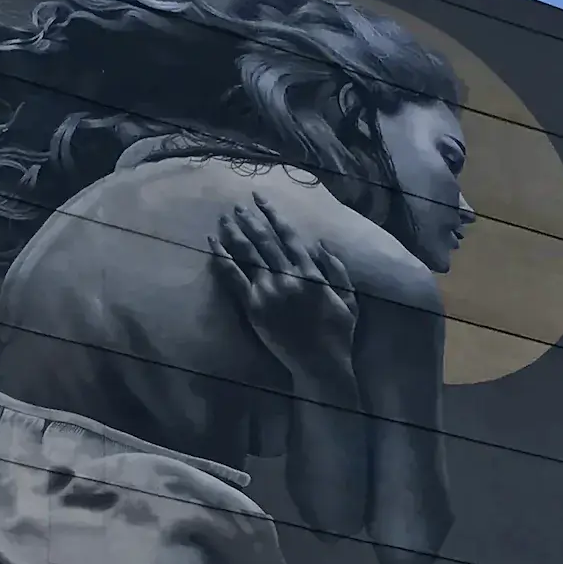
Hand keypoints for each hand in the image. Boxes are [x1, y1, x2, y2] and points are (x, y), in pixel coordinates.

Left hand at [210, 194, 359, 393]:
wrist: (320, 364)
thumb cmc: (338, 333)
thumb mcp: (349, 298)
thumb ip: (337, 268)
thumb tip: (320, 244)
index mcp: (311, 272)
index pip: (288, 235)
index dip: (272, 214)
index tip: (260, 199)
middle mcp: (288, 276)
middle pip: (264, 240)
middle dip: (249, 220)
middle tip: (237, 206)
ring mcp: (268, 291)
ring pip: (247, 254)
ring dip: (234, 233)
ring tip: (223, 218)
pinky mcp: (253, 308)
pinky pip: (233, 278)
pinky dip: (222, 258)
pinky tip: (213, 244)